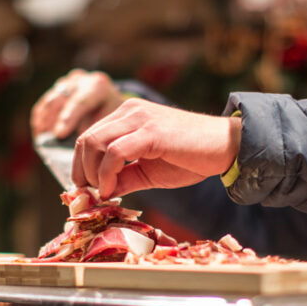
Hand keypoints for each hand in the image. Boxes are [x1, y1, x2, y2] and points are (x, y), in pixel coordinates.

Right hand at [30, 69, 125, 138]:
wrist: (110, 107)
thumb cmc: (112, 120)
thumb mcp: (111, 124)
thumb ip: (95, 131)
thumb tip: (79, 147)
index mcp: (98, 86)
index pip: (81, 100)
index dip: (68, 117)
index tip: (59, 134)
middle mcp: (80, 80)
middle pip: (61, 99)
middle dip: (54, 121)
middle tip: (49, 140)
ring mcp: (65, 84)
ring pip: (49, 102)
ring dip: (45, 123)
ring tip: (43, 142)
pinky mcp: (53, 92)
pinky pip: (42, 107)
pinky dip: (40, 122)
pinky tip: (40, 137)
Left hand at [73, 99, 241, 197]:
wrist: (225, 147)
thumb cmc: (191, 158)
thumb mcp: (149, 171)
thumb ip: (124, 177)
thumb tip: (100, 193)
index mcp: (127, 115)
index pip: (89, 137)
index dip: (81, 166)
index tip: (88, 190)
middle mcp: (129, 111)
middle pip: (85, 139)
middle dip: (81, 171)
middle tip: (91, 194)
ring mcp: (139, 118)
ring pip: (94, 143)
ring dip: (92, 174)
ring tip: (104, 192)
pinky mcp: (151, 132)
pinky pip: (115, 152)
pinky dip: (107, 174)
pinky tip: (113, 190)